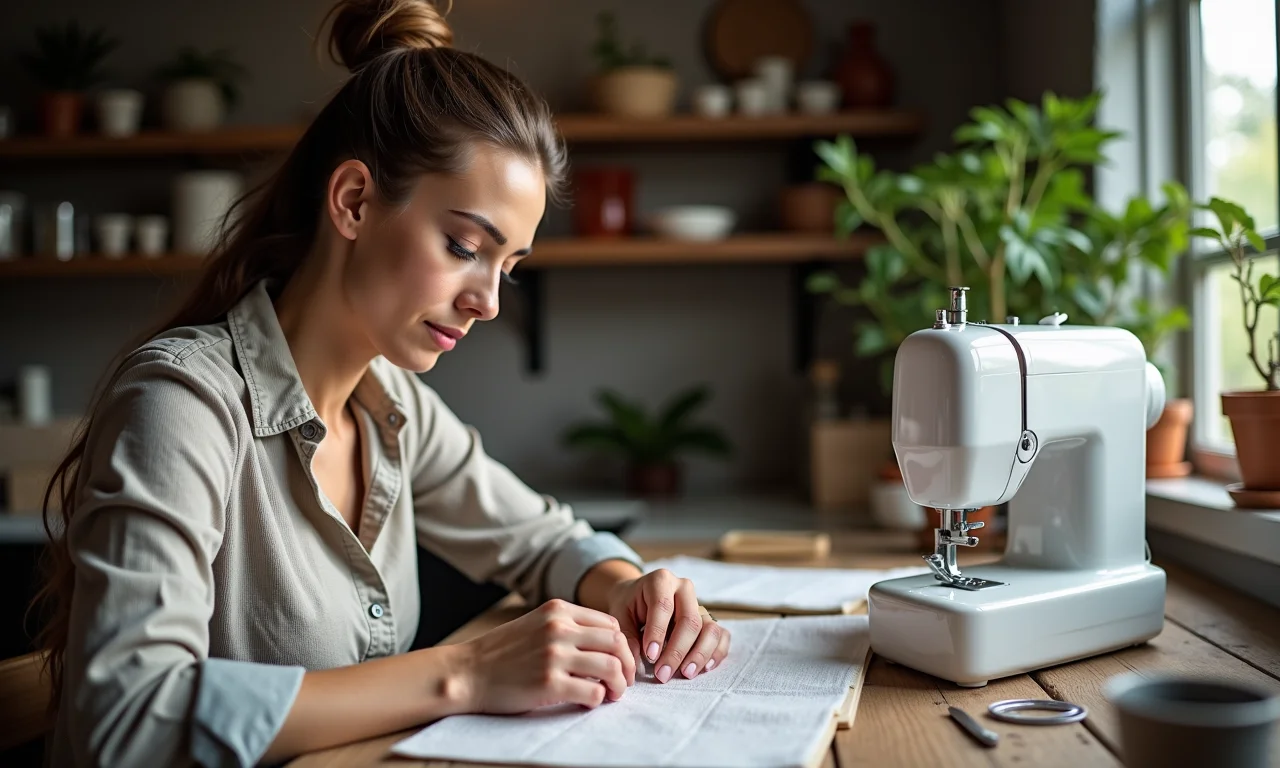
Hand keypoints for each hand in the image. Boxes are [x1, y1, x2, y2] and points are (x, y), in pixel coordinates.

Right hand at [459, 598, 635, 713]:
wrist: (466, 672)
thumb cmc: (501, 653)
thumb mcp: (534, 624)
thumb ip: (565, 627)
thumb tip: (603, 643)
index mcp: (557, 611)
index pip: (610, 623)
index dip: (621, 645)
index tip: (619, 661)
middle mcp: (559, 629)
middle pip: (617, 643)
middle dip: (628, 664)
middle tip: (625, 681)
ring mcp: (554, 656)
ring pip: (611, 667)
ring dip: (619, 684)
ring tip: (613, 694)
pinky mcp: (549, 684)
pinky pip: (593, 692)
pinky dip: (598, 700)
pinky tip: (589, 702)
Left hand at [607, 569, 730, 683]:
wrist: (638, 596)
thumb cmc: (629, 606)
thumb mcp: (620, 616)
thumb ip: (627, 637)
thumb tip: (637, 665)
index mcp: (660, 581)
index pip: (663, 606)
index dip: (658, 632)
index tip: (650, 656)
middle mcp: (684, 589)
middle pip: (690, 620)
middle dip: (677, 651)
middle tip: (663, 674)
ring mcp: (700, 604)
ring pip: (710, 628)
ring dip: (699, 654)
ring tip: (685, 674)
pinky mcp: (710, 618)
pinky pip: (722, 635)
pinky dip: (716, 653)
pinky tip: (704, 669)